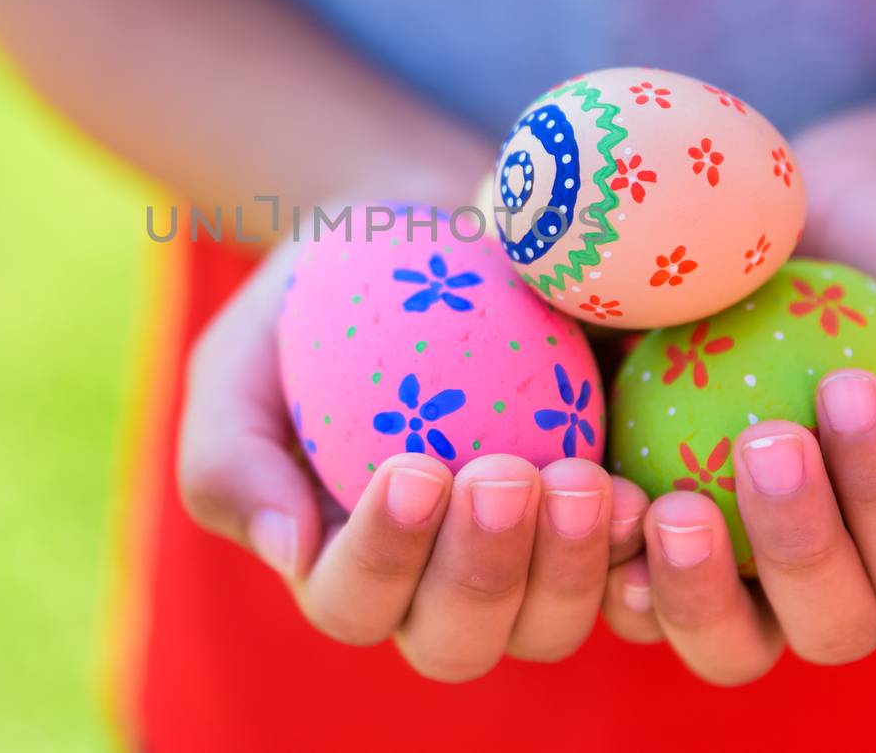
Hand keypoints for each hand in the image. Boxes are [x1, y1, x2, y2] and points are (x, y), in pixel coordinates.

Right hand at [178, 241, 649, 680]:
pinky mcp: (593, 530)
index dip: (384, 558)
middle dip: (481, 575)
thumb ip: (232, 456)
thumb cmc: (314, 303)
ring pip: (546, 626)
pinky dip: (636, 550)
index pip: (353, 602)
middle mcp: (431, 589)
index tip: (412, 469)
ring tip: (583, 481)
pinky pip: (626, 574)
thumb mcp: (238, 361)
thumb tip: (289, 549)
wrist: (422, 235)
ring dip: (568, 570)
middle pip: (456, 641)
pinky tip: (643, 494)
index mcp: (340, 567)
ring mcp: (522, 568)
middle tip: (503, 477)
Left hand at [601, 152, 875, 683]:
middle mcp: (840, 570)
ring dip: (684, 590)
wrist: (836, 215)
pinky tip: (580, 489)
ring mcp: (745, 554)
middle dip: (794, 552)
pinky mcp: (663, 511)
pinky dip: (601, 550)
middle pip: (820, 624)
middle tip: (760, 444)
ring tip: (659, 503)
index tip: (847, 385)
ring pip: (716, 629)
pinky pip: (627, 568)